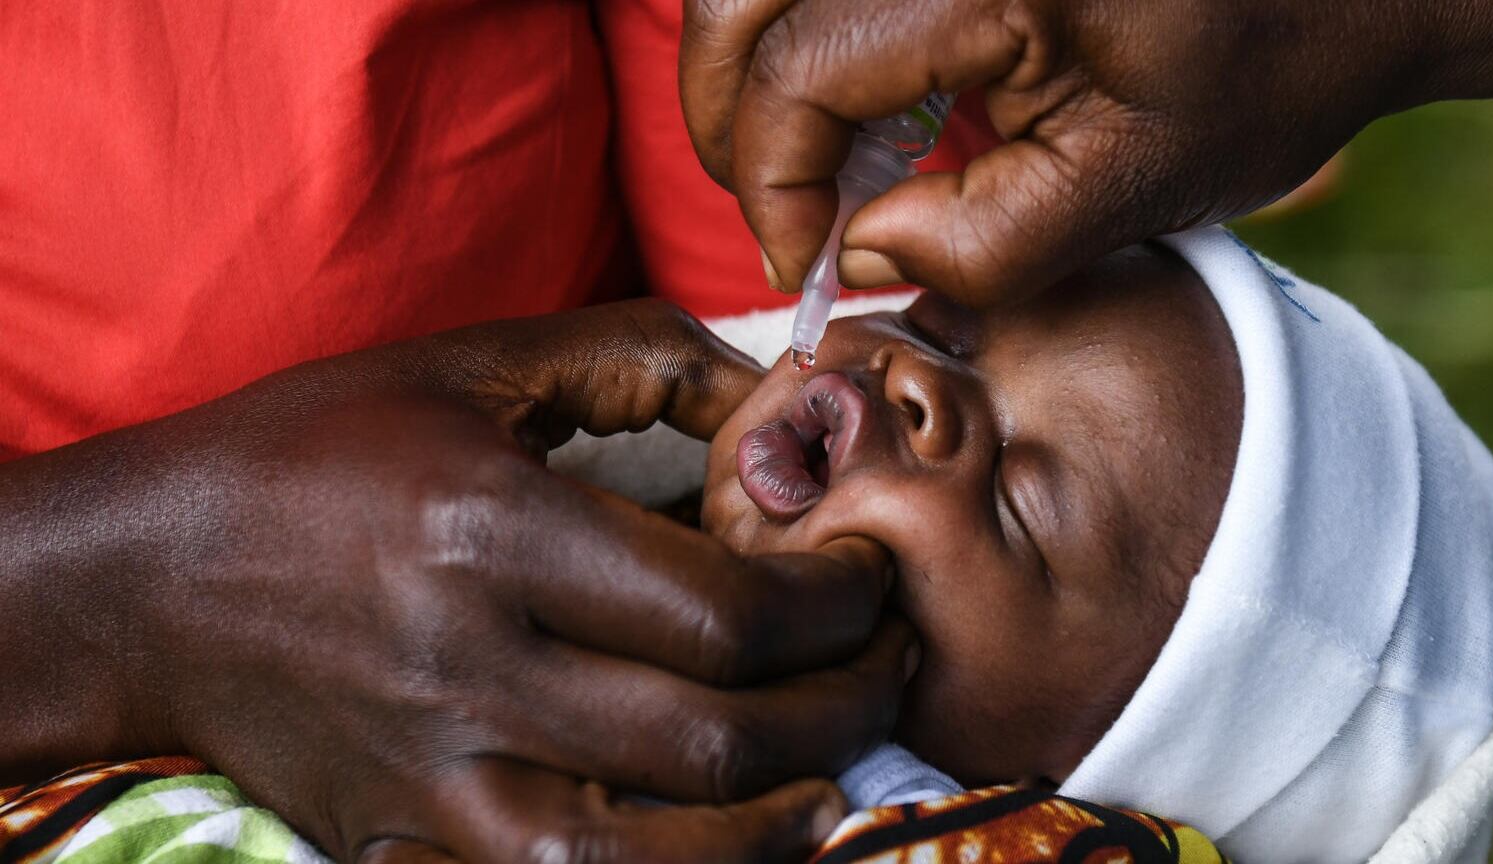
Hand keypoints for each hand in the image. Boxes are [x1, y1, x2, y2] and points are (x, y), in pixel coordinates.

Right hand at [0, 300, 912, 862]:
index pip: (722, 612)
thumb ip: (635, 360)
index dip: (834, 605)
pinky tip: (734, 834)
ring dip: (782, 816)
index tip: (868, 576)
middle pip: (711, 739)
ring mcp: (432, 778)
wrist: (149, 576)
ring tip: (840, 757)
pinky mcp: (404, 840)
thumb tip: (773, 393)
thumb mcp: (470, 364)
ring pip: (653, 854)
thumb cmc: (315, 450)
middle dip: (843, 705)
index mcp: (491, 534)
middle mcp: (467, 669)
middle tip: (888, 658)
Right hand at [681, 0, 1492, 304]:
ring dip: (754, 67)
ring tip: (814, 157)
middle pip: (735, 1)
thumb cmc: (1258, 74)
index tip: (801, 265)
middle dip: (730, 120)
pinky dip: (801, 29)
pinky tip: (861, 94)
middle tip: (780, 212)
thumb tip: (853, 252)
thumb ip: (982, 244)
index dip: (772, 187)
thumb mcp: (1130, 190)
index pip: (798, 75)